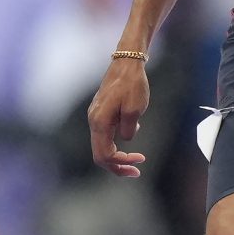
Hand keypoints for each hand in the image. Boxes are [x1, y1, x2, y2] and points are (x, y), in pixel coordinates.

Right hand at [86, 55, 151, 177]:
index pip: (104, 155)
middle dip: (118, 165)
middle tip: (136, 171)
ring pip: (102, 145)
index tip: (139, 161)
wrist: (126, 63)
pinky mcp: (101, 111)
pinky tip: (132, 131)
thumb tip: (125, 139)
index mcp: (100, 122)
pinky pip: (106, 133)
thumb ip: (128, 130)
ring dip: (118, 155)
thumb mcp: (135, 110)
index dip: (120, 164)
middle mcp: (93, 121)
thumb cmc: (132, 84)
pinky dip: (117, 141)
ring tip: (136, 159)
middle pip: (100, 154)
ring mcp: (96, 116)